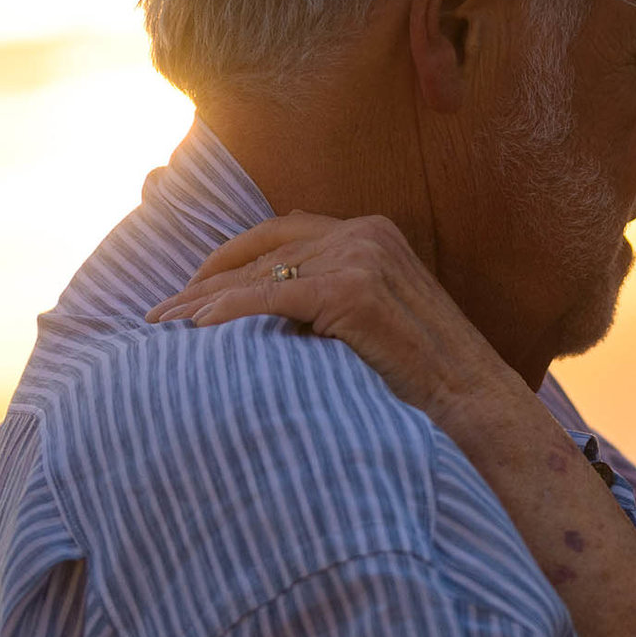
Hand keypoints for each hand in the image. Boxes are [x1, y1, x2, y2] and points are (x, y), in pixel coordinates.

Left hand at [147, 213, 524, 435]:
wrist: (475, 404)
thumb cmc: (425, 378)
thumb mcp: (376, 321)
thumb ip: (333, 299)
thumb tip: (266, 314)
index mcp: (372, 232)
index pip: (282, 235)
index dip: (228, 260)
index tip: (191, 291)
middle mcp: (365, 232)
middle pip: (263, 252)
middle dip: (205, 283)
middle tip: (160, 315)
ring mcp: (361, 257)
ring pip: (260, 274)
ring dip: (205, 302)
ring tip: (165, 329)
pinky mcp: (353, 291)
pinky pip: (272, 298)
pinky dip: (228, 313)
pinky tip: (197, 332)